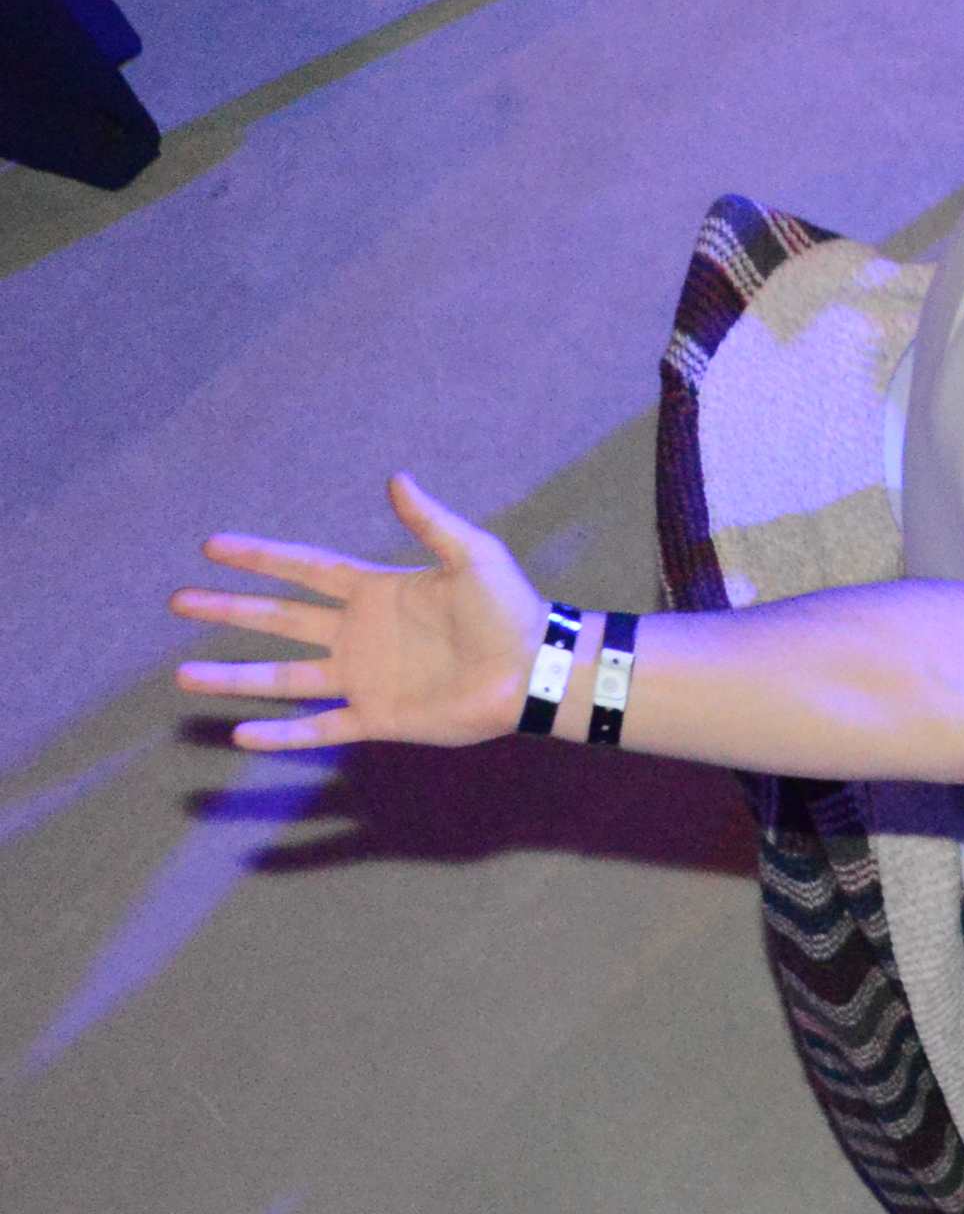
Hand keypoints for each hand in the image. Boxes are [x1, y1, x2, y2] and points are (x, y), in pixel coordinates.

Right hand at [176, 476, 542, 752]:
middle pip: (279, 619)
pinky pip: (318, 728)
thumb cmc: (510, 609)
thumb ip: (430, 522)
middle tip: (178, 601)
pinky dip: (281, 735)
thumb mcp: (472, 555)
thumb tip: (396, 478)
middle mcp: (360, 635)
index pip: (304, 569)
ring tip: (184, 674)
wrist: (536, 669)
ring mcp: (364, 678)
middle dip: (229, 609)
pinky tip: (240, 735)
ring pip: (284, 678)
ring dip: (234, 677)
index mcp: (376, 592)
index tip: (211, 546)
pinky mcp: (378, 717)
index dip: (260, 557)